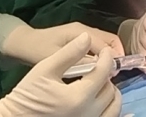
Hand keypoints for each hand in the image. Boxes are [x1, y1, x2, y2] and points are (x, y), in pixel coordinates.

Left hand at [0, 14, 123, 67]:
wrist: (23, 43)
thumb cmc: (37, 50)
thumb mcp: (56, 58)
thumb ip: (78, 60)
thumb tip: (100, 65)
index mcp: (80, 32)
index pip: (105, 43)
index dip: (113, 58)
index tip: (114, 74)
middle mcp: (84, 29)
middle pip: (109, 39)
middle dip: (115, 55)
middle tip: (114, 73)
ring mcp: (82, 32)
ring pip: (105, 42)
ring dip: (109, 55)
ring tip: (107, 73)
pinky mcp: (79, 38)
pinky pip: (97, 45)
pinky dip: (101, 55)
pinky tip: (97, 68)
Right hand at [0, 33, 121, 116]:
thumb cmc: (27, 95)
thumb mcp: (44, 69)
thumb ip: (68, 53)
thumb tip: (87, 37)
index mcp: (79, 97)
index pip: (103, 73)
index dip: (106, 58)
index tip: (104, 52)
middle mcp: (88, 114)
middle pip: (110, 90)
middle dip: (106, 76)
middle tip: (97, 67)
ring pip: (113, 107)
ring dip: (110, 93)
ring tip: (98, 84)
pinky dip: (113, 111)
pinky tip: (118, 108)